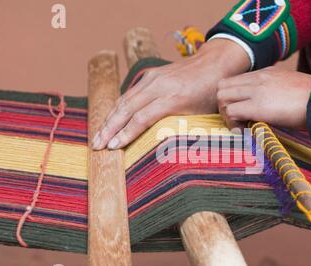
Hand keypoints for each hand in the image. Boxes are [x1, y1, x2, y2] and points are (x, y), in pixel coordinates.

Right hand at [92, 39, 250, 149]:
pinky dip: (117, 108)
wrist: (214, 64)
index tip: (113, 147)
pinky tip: (110, 121)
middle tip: (97, 145)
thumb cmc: (210, 95)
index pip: (142, 118)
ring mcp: (153, 78)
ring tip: (97, 136)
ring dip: (109, 119)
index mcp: (174, 98)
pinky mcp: (150, 75)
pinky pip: (129, 93)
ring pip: (124, 100)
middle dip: (109, 128)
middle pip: (127, 108)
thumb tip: (176, 156)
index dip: (126, 134)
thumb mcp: (203, 115)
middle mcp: (160, 86)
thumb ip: (187, 130)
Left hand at [217, 66, 310, 130]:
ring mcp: (255, 91)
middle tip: (236, 120)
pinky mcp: (257, 106)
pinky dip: (233, 123)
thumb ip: (276, 92)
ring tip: (240, 126)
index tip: (242, 112)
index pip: (235, 81)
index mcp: (266, 73)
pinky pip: (231, 112)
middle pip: (223, 86)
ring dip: (227, 114)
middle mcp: (257, 78)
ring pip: (222, 97)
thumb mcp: (291, 87)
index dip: (233, 97)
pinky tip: (244, 131)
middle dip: (224, 104)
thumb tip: (272, 106)